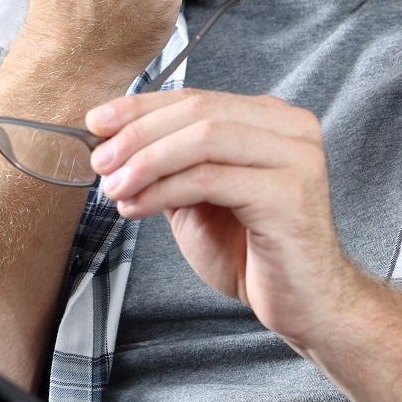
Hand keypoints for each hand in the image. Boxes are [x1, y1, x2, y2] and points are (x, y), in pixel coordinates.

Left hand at [85, 88, 355, 352]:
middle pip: (199, 111)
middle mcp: (290, 128)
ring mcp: (295, 158)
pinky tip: (135, 208)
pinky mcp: (288, 194)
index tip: (97, 122)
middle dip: (139, 134)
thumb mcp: (201, 197)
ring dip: (147, 161)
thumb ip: (171, 163)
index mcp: (272, 119)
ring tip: (113, 187)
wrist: (304, 304)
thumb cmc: (253, 251)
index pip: (196, 97)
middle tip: (99, 161)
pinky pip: (210, 179)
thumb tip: (112, 141)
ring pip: (204, 139)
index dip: (141, 107)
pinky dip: (164, 190)